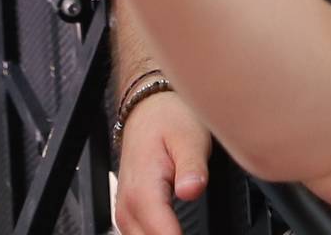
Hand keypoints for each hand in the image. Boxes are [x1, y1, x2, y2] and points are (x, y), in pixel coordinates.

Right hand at [113, 91, 210, 234]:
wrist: (149, 109)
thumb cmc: (169, 120)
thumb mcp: (190, 138)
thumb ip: (192, 167)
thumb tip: (191, 190)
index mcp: (143, 189)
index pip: (162, 233)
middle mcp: (128, 204)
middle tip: (204, 231)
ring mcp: (126, 209)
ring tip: (188, 231)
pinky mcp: (130, 211)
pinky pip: (138, 234)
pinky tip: (173, 232)